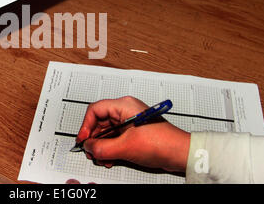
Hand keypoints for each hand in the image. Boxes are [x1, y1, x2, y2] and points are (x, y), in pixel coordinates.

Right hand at [76, 96, 190, 171]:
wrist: (180, 153)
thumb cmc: (162, 143)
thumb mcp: (126, 147)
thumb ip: (102, 147)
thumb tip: (88, 147)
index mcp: (124, 106)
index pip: (95, 110)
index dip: (86, 125)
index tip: (83, 139)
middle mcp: (125, 111)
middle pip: (99, 121)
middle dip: (93, 138)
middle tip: (90, 151)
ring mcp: (129, 122)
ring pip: (106, 131)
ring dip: (101, 146)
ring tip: (101, 157)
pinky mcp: (132, 132)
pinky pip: (114, 138)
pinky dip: (109, 148)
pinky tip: (109, 158)